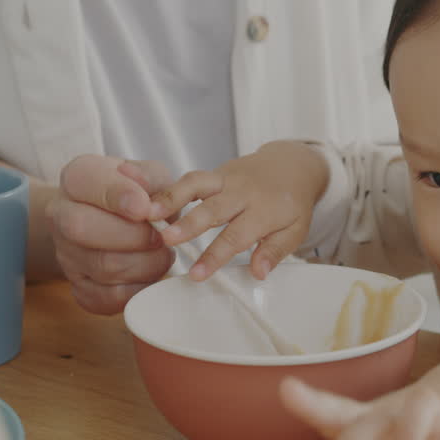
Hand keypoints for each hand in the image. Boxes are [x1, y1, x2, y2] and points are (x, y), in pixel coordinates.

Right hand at [46, 155, 175, 313]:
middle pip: (82, 229)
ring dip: (145, 264)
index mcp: (77, 178)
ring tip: (163, 253)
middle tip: (161, 236)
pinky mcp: (79, 287)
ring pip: (102, 267)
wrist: (119, 222)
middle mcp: (61, 214)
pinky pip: (107, 297)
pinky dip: (137, 288)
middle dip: (133, 236)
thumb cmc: (140, 194)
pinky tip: (150, 273)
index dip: (119, 196)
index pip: (86, 183)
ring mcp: (66, 254)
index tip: (145, 208)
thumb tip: (145, 203)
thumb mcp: (150, 175)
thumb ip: (151, 180)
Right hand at [149, 141, 328, 280]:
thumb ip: (274, 251)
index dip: (215, 256)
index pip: (237, 236)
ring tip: (147, 213)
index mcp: (264, 210)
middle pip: (213, 208)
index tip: (196, 274)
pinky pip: (189, 177)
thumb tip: (258, 272)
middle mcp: (243, 192)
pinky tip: (144, 195)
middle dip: (188, 224)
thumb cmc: (291, 202)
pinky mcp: (214, 173)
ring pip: (197, 184)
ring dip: (171, 197)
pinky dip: (167, 185)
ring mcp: (226, 179)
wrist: (293, 165)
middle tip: (167, 239)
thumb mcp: (295, 230)